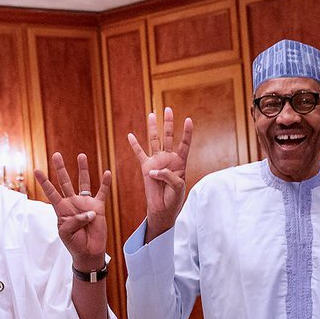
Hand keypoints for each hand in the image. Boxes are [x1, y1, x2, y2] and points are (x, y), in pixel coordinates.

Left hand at [34, 152, 109, 270]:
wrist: (88, 252)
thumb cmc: (74, 243)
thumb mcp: (65, 233)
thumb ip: (73, 220)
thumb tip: (89, 212)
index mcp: (61, 208)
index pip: (51, 192)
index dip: (44, 182)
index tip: (36, 170)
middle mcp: (72, 202)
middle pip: (65, 182)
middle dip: (60, 168)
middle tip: (56, 155)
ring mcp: (85, 203)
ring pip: (83, 182)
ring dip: (82, 169)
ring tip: (81, 155)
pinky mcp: (98, 207)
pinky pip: (102, 192)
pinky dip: (105, 183)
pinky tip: (107, 173)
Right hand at [127, 107, 191, 236]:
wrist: (162, 210)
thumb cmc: (174, 200)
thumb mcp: (177, 188)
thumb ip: (169, 176)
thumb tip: (154, 169)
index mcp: (180, 163)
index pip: (184, 144)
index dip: (186, 133)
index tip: (188, 120)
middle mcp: (168, 159)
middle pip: (168, 137)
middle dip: (168, 123)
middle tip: (168, 109)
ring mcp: (156, 162)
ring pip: (154, 141)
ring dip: (153, 128)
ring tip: (152, 114)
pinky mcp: (146, 168)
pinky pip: (139, 154)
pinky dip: (135, 145)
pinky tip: (130, 135)